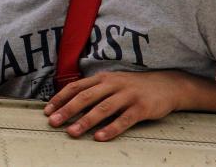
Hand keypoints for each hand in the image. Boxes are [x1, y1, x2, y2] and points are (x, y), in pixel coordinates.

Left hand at [44, 70, 187, 140]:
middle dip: (67, 110)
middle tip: (53, 122)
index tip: (47, 111)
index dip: (60, 98)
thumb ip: (93, 90)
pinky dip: (111, 129)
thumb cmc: (133, 86)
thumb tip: (68, 103)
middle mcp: (113, 84)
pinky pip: (124, 120)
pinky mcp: (142, 107)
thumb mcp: (111, 82)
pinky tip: (100, 137)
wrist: (167, 85)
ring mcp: (127, 95)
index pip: (76, 87)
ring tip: (72, 132)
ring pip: (103, 108)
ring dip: (85, 121)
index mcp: (102, 78)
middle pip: (86, 97)